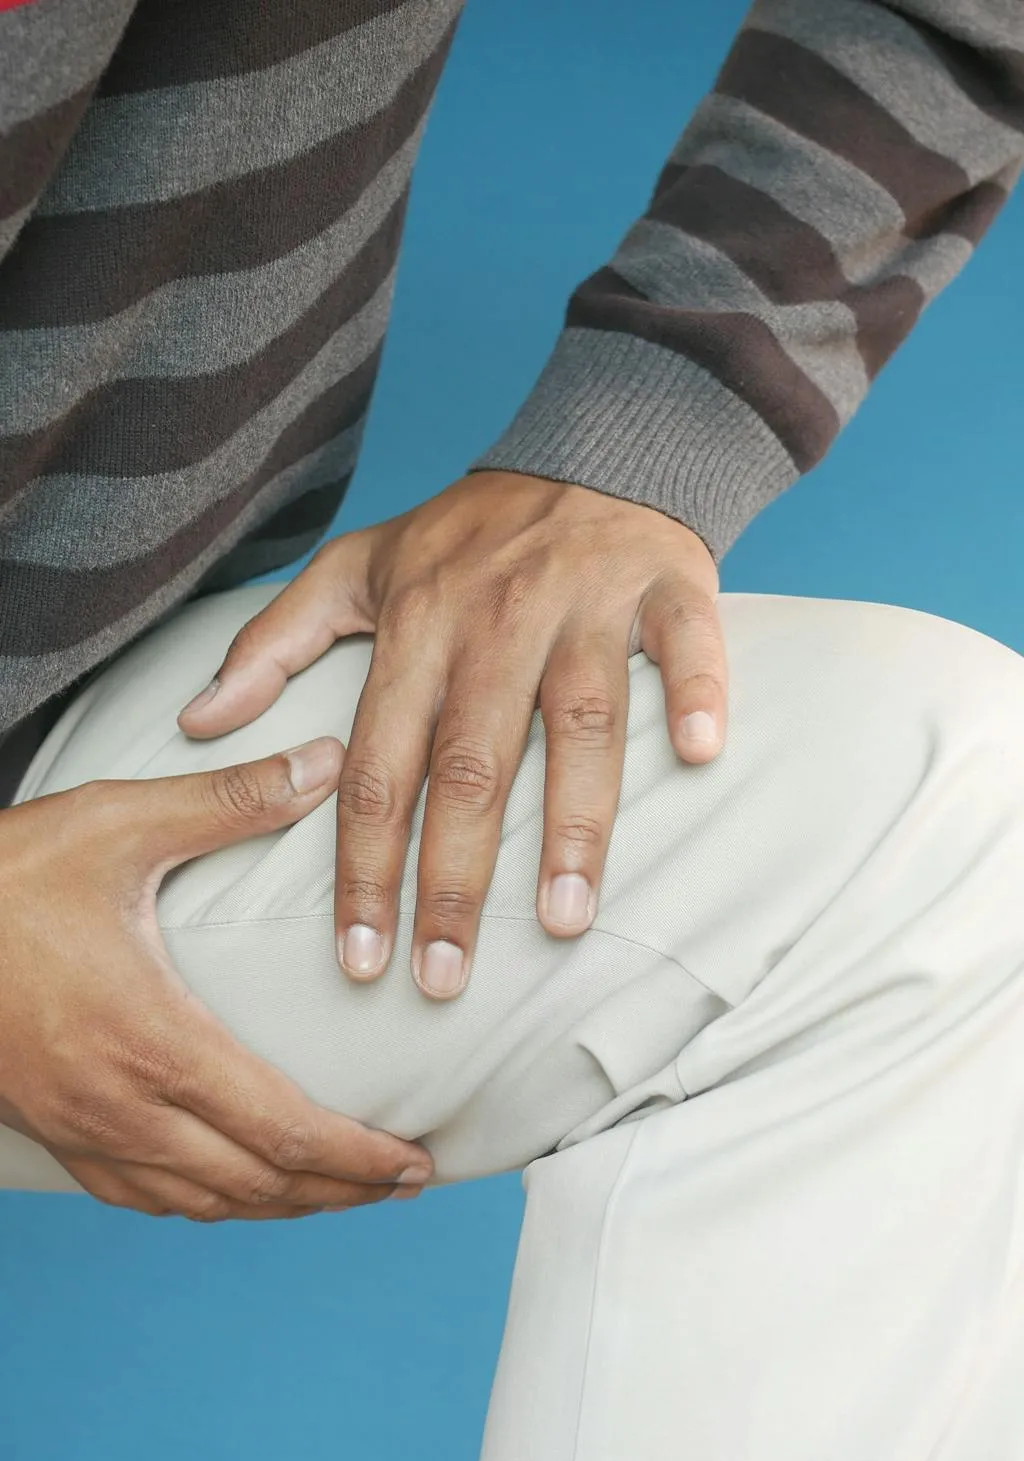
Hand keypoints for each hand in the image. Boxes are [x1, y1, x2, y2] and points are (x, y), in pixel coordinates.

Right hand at [0, 740, 432, 1219]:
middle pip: (257, 1184)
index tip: (415, 1160)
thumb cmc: (5, 877)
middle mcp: (123, 1105)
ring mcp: (84, 1129)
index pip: (283, 1131)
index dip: (359, 1157)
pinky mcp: (55, 1131)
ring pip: (205, 1203)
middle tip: (405, 1183)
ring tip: (341, 1192)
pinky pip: (146, 1198)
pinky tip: (236, 1189)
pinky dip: (211, 1203)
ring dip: (283, 1207)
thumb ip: (230, 800)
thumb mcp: (118, 823)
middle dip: (341, 1191)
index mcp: (154, 1039)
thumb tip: (328, 762)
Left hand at [178, 472, 726, 1000]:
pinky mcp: (666, 586)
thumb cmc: (468, 533)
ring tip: (566, 920)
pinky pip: (684, 643)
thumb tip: (195, 722)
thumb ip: (272, 643)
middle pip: (471, 764)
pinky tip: (701, 756)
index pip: (379, 764)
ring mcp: (585, 602)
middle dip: (453, 879)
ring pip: (577, 720)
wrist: (590, 448)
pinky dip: (696, 692)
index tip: (362, 957)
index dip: (365, 867)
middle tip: (446, 977)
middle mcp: (495, 618)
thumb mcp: (354, 568)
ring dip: (574, 822)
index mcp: (417, 624)